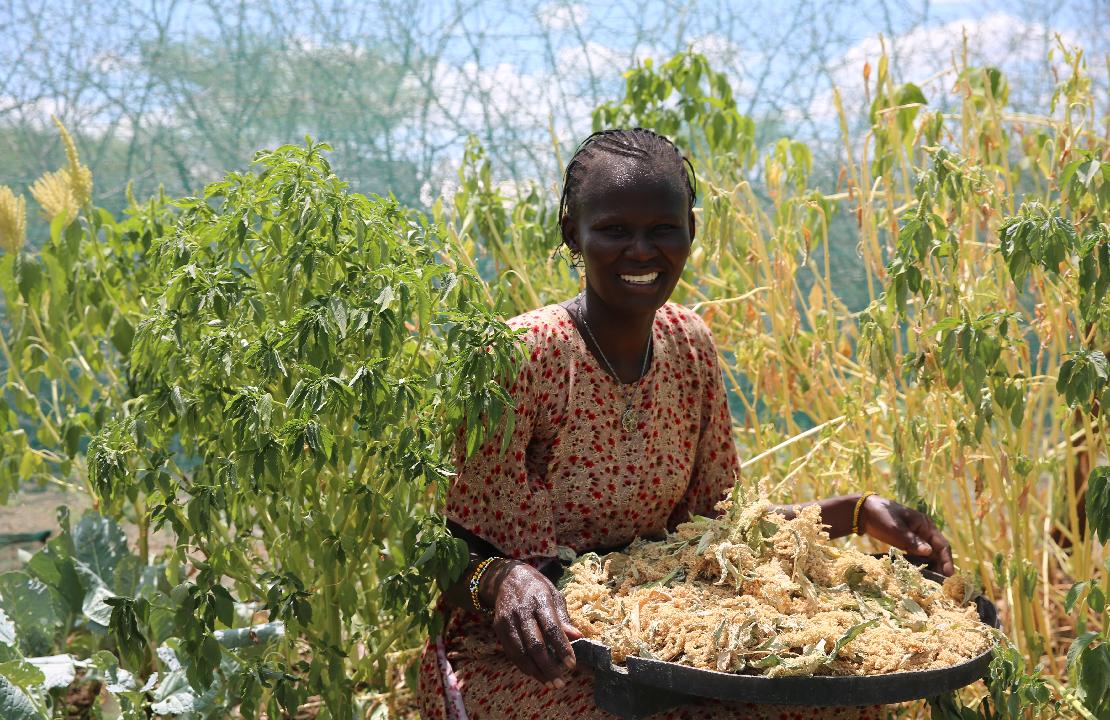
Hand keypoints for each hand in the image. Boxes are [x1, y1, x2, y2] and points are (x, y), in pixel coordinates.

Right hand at [484, 559, 583, 688]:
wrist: (507, 577)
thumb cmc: (537, 588)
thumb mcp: (554, 595)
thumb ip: (563, 618)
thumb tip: (577, 637)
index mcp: (540, 600)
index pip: (552, 628)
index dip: (562, 648)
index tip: (571, 664)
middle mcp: (522, 611)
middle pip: (535, 645)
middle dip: (548, 667)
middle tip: (560, 682)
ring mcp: (508, 620)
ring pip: (521, 652)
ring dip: (535, 672)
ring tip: (549, 683)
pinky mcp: (499, 627)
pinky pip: (511, 652)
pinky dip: (523, 666)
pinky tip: (535, 673)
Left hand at [859, 495, 954, 575]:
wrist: (865, 512)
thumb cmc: (882, 516)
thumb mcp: (896, 529)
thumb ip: (912, 540)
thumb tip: (929, 552)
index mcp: (926, 526)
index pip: (942, 545)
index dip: (946, 560)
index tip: (948, 575)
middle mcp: (925, 532)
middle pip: (937, 552)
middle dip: (941, 567)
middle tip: (942, 585)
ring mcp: (917, 538)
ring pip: (929, 556)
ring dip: (932, 568)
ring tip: (933, 583)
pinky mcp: (908, 544)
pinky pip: (918, 556)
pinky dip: (921, 565)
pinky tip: (920, 576)